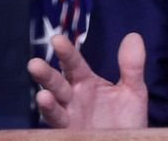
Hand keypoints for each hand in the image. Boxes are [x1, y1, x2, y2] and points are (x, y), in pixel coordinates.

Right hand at [27, 32, 147, 128]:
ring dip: (46, 102)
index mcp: (86, 82)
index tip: (56, 39)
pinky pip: (59, 127)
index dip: (66, 52)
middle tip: (34, 63)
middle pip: (57, 84)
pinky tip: (50, 112)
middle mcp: (73, 98)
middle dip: (46, 75)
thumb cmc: (129, 118)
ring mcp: (70, 118)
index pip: (74, 64)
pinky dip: (54, 120)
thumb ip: (132, 66)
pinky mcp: (69, 135)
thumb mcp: (134, 90)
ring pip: (54, 108)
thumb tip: (133, 36)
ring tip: (42, 94)